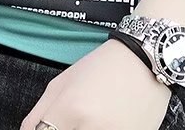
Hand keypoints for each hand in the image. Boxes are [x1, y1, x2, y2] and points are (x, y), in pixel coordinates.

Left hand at [20, 38, 172, 129]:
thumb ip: (39, 112)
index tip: (48, 126)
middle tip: (72, 119)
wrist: (146, 61)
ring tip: (92, 116)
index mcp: (71, 109)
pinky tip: (106, 120)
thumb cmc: (103, 67)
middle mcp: (92, 127)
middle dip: (64, 128)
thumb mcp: (63, 82)